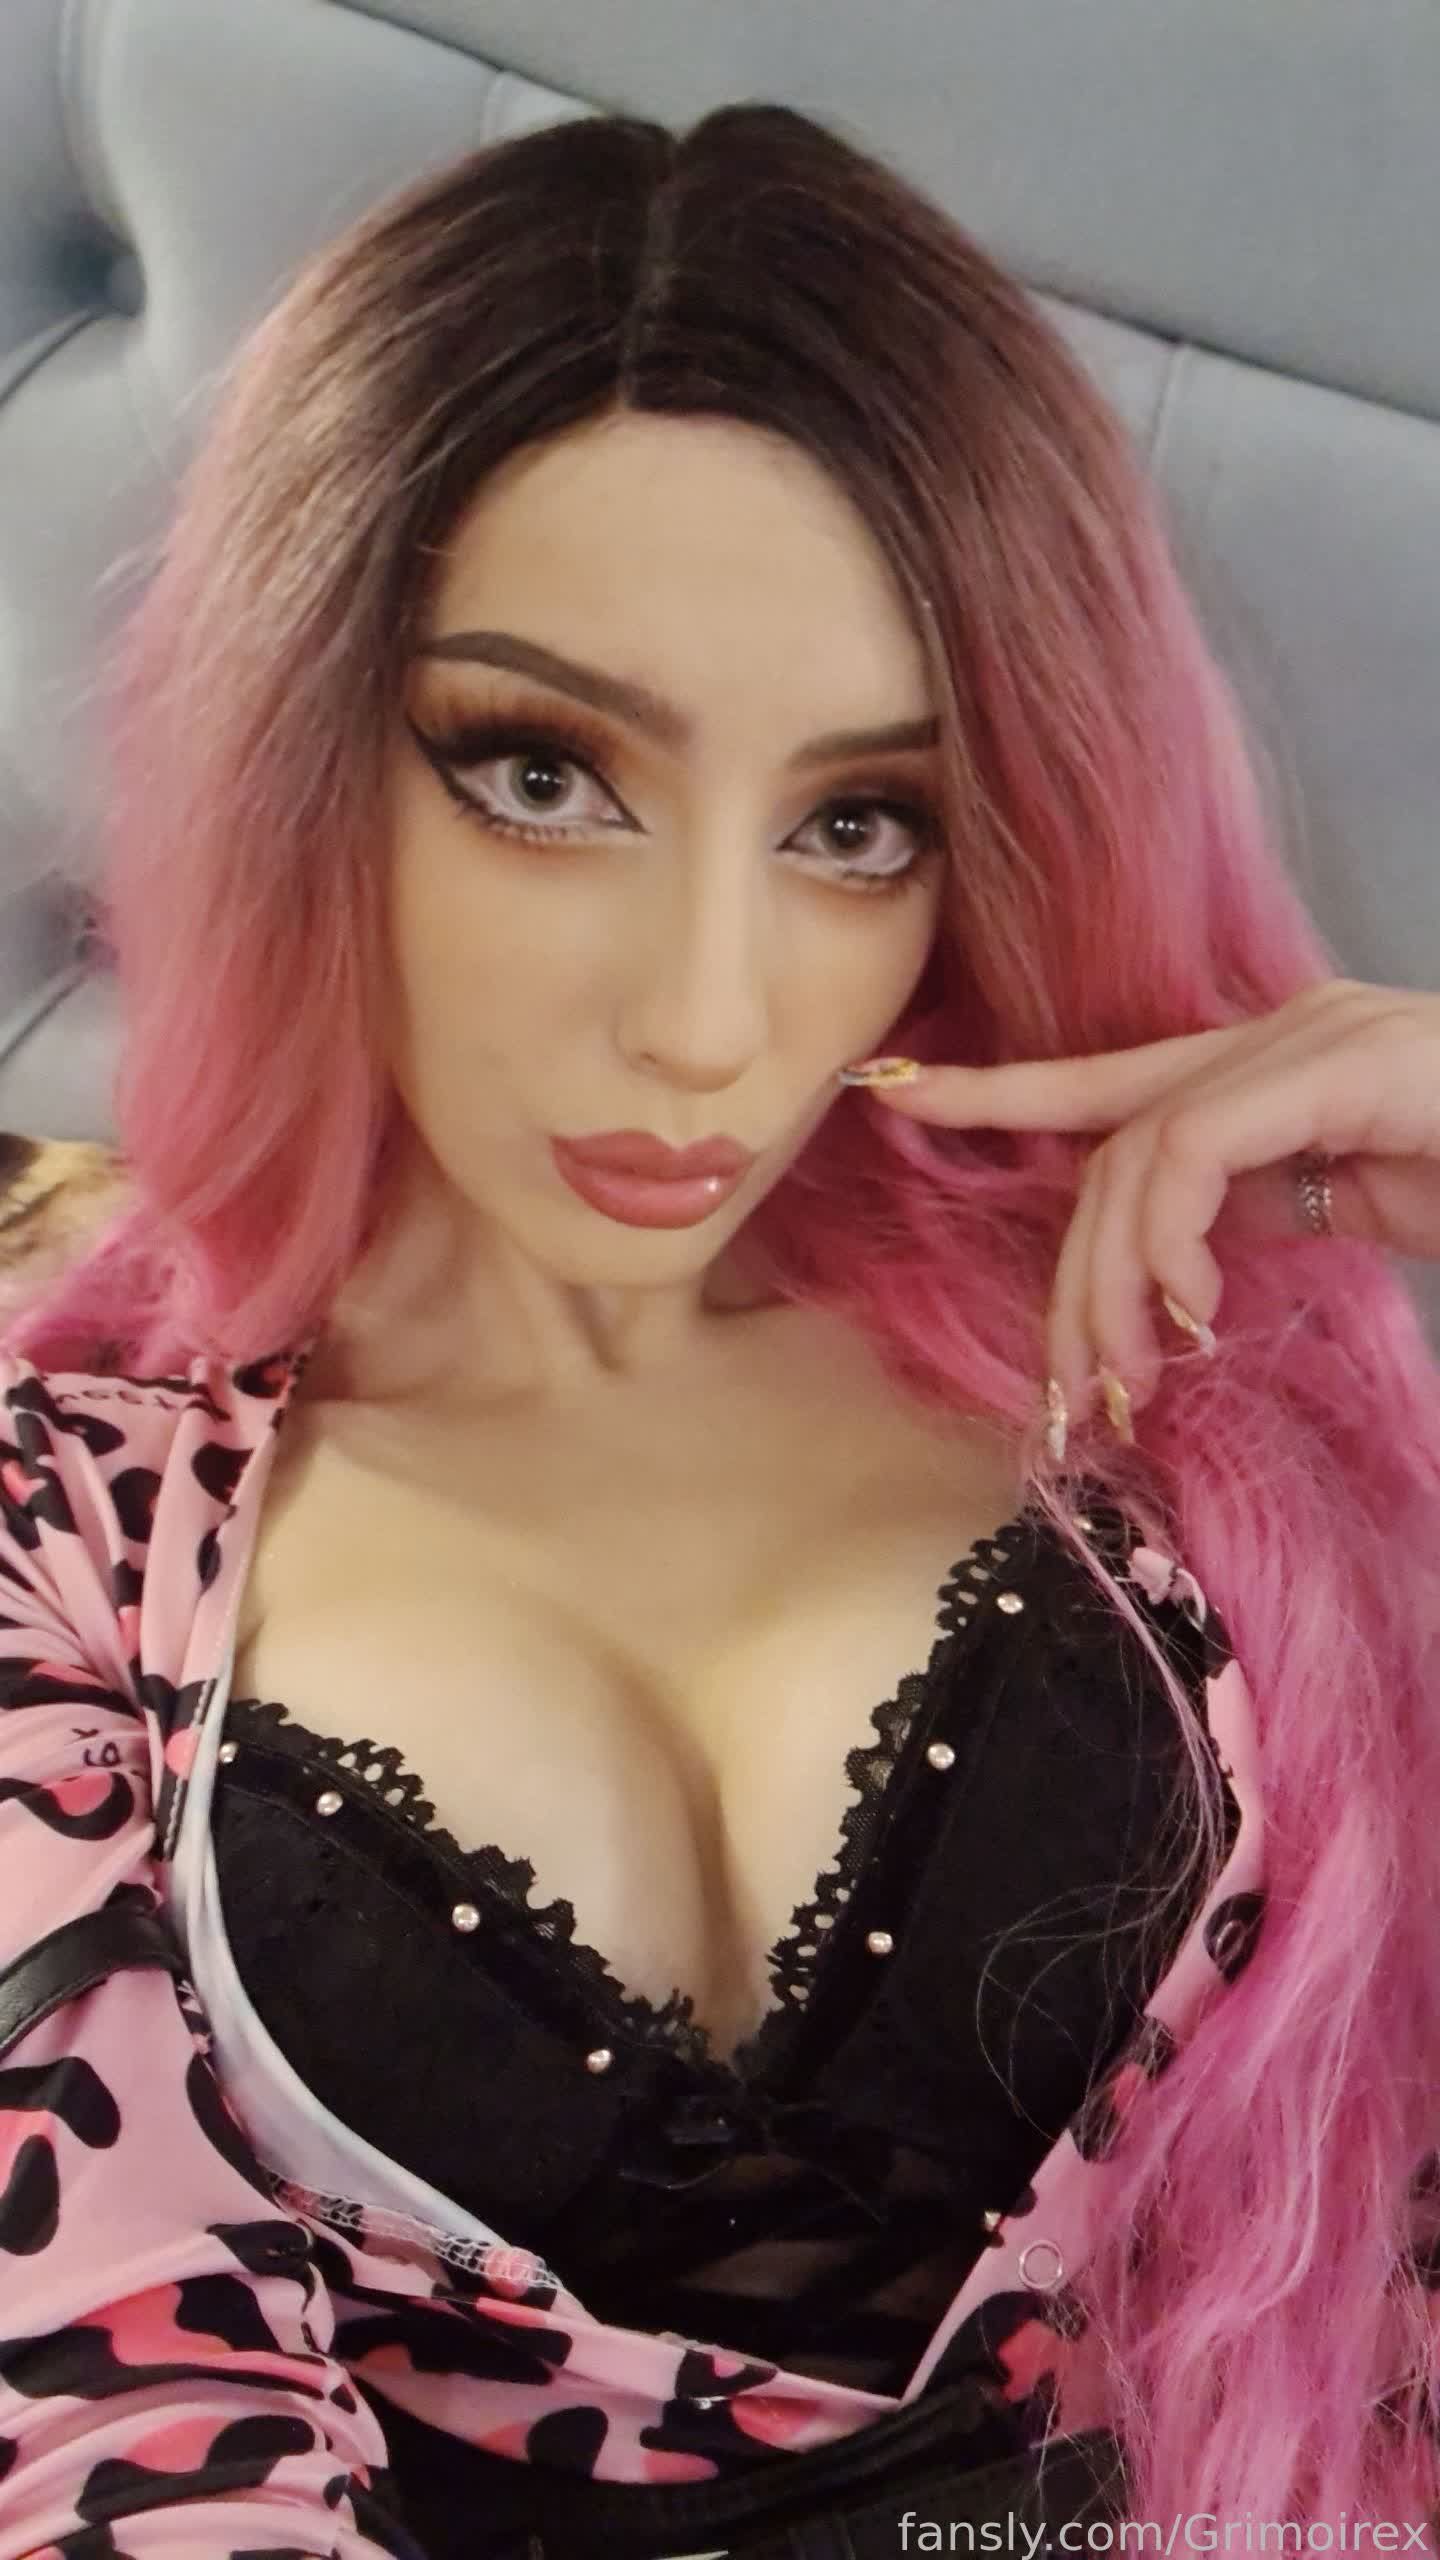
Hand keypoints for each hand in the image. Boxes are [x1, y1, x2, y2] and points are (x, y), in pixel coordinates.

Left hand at [844, 978, 1439, 1416]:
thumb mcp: (1359, 1208)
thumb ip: (1266, 1209)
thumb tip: (1180, 1268)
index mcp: (1275, 1062)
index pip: (1110, 1077)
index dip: (997, 1086)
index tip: (892, 1089)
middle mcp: (1282, 1031)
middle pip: (1110, 1142)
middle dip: (1073, 1275)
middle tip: (1081, 1391)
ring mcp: (1315, 1038)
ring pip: (1137, 1150)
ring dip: (1113, 1281)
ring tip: (1136, 1379)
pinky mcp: (1344, 1064)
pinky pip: (1195, 1146)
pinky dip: (1169, 1240)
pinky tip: (1193, 1315)